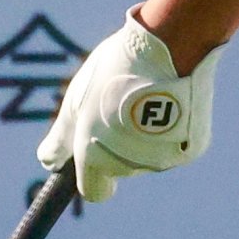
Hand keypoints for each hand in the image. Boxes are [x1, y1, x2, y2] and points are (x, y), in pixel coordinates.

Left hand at [36, 12, 220, 203]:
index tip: (94, 150)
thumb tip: (48, 162)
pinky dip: (170, 130)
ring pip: (149, 158)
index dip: (92, 173)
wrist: (171, 47)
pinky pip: (174, 147)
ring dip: (144, 136)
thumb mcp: (78, 99)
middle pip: (121, 169)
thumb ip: (61, 137)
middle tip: (120, 105)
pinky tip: (170, 99)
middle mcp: (128, 166)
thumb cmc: (117, 69)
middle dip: (117, 145)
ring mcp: (162, 160)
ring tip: (146, 96)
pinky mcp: (190, 151)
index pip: (94, 191)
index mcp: (94, 155)